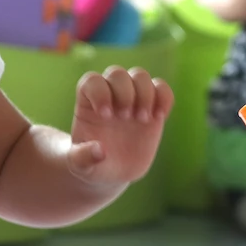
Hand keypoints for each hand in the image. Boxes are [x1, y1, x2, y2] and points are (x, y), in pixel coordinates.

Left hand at [68, 66, 172, 186]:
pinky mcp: (152, 107)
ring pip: (140, 75)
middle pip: (117, 73)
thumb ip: (83, 158)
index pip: (92, 81)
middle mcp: (110, 96)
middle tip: (127, 117)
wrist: (113, 171)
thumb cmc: (92, 165)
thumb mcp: (80, 166)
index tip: (106, 115)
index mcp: (87, 104)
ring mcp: (132, 99)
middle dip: (125, 92)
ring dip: (145, 93)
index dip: (100, 92)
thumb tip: (100, 151)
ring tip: (143, 119)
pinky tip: (160, 117)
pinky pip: (161, 88)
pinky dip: (165, 97)